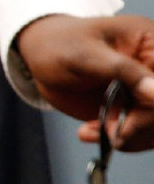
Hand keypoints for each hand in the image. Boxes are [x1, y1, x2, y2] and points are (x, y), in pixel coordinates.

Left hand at [15, 14, 153, 149]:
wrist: (41, 57)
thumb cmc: (59, 45)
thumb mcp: (84, 54)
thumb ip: (122, 70)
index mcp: (150, 44)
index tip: (136, 116)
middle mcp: (153, 69)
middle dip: (141, 125)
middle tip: (111, 133)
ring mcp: (147, 91)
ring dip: (129, 137)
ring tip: (91, 131)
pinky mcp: (135, 109)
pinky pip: (142, 134)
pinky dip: (120, 139)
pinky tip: (91, 132)